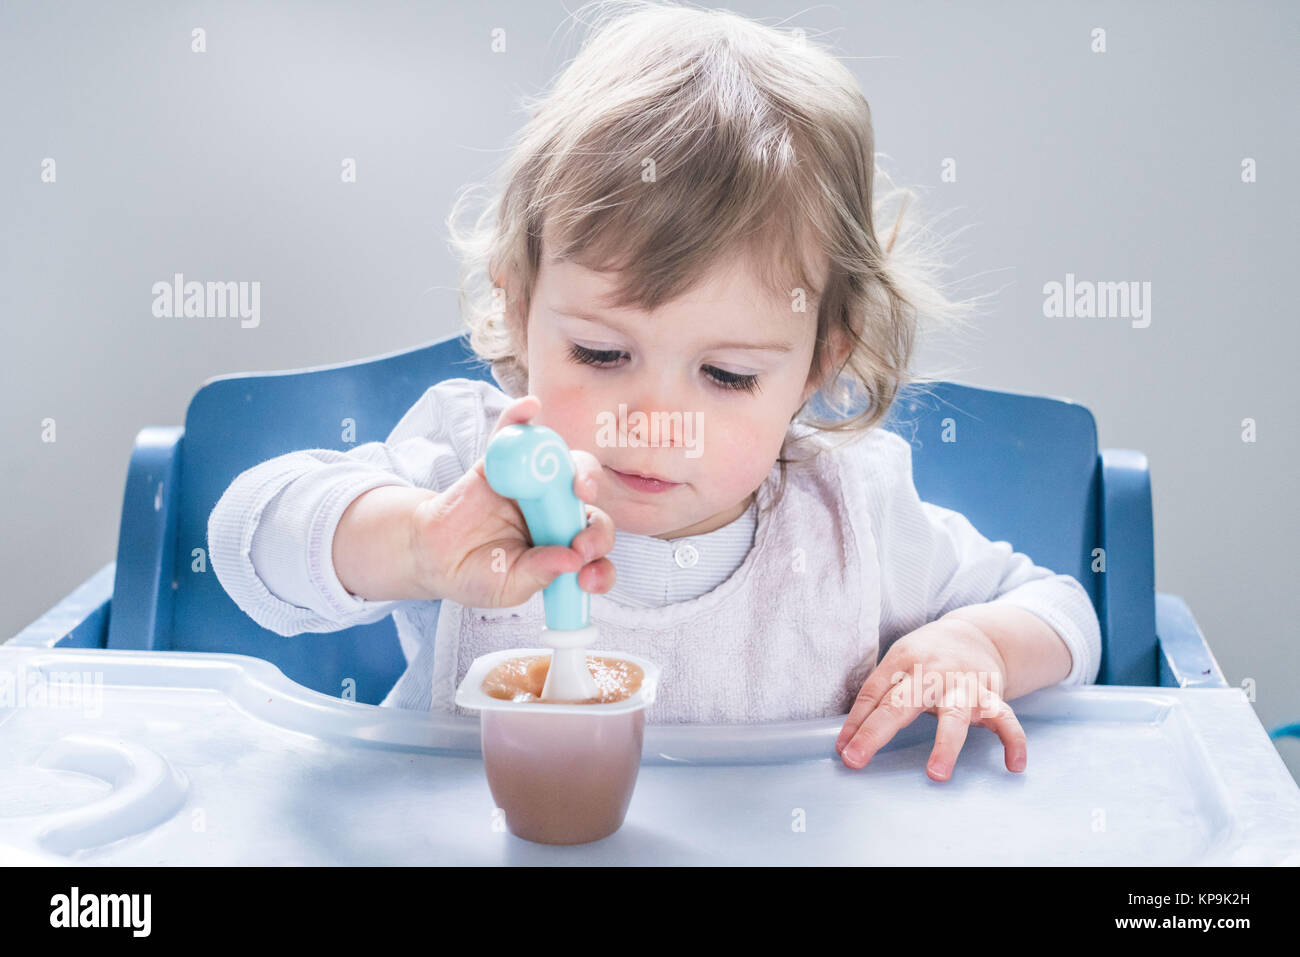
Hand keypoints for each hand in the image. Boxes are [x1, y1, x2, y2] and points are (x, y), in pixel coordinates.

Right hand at [407, 394, 616, 607]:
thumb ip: (539, 574)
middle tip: (584, 534)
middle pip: (587, 495)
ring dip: (577, 469)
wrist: (433, 557)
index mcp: (565, 538)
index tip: (588, 572)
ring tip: (577, 484)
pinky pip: (513, 435)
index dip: (599, 549)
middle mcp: (554, 505)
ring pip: (562, 463)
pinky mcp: (501, 461)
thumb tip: (572, 562)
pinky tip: (530, 408)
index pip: (595, 537)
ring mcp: (531, 480)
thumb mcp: (510, 586)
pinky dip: (520, 418)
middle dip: (597, 514)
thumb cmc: (478, 573)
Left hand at [834, 617, 1025, 780]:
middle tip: (858, 758)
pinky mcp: (991, 697)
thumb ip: (874, 699)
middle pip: (902, 704)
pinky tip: (1014, 765)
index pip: (874, 694)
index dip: (857, 724)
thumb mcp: (895, 664)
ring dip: (946, 745)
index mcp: (903, 662)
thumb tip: (846, 741)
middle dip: (879, 731)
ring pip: (955, 716)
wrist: (976, 634)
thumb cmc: (925, 656)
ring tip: (936, 774)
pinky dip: (1014, 741)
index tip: (844, 753)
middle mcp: (933, 673)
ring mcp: (964, 686)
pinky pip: (1006, 720)